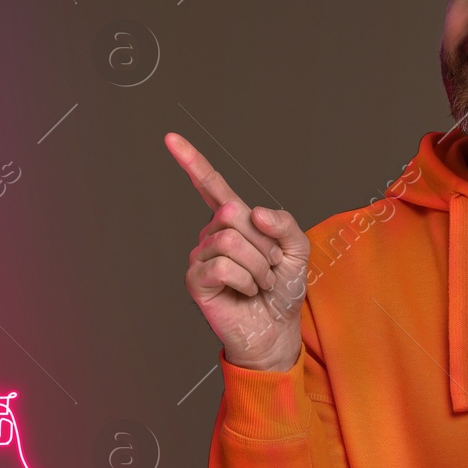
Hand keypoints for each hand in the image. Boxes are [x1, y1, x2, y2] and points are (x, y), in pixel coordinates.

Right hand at [165, 132, 310, 372]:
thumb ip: (284, 223)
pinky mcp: (196, 280)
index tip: (170, 138)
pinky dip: (245, 280)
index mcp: (235, 221)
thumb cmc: (283, 290)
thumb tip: (253, 212)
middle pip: (234, 214)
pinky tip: (245, 292)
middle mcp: (213, 234)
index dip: (191, 161)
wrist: (277, 330)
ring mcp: (201, 257)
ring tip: (260, 283)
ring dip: (258, 266)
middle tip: (270, 269)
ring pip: (231, 240)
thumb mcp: (297, 250)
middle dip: (265, 244)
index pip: (211, 186)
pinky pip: (223, 266)